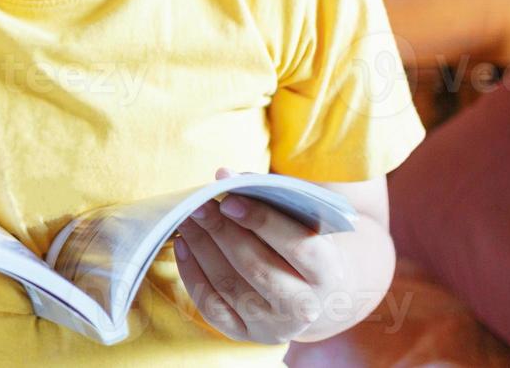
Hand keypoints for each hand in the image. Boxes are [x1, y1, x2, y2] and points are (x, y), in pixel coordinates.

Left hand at [172, 166, 349, 344]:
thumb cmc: (300, 242)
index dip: (262, 221)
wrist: (310, 292)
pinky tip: (183, 245)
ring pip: (230, 285)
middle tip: (198, 204)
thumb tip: (226, 176)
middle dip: (221, 232)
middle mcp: (304, 308)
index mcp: (327, 273)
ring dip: (201, 247)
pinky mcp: (245, 335)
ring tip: (186, 218)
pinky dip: (191, 273)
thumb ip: (269, 195)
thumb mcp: (299, 220)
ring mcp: (273, 327)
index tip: (228, 199)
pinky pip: (211, 306)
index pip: (298, 246)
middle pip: (257, 267)